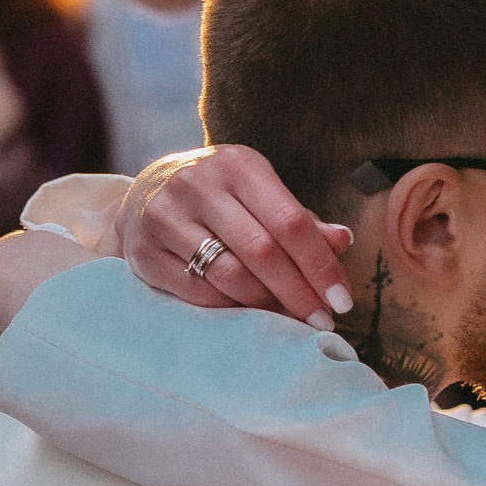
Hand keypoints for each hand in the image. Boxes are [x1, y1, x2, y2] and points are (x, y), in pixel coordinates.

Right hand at [120, 145, 354, 322]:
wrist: (147, 193)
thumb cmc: (221, 197)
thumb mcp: (261, 194)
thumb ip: (300, 219)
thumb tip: (342, 241)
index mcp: (238, 166)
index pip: (290, 222)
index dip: (320, 265)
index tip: (342, 299)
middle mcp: (198, 185)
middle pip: (262, 252)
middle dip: (298, 293)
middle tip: (322, 320)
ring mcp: (165, 217)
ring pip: (229, 276)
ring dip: (266, 305)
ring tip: (289, 318)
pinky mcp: (144, 250)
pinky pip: (198, 293)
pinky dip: (231, 309)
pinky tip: (249, 315)